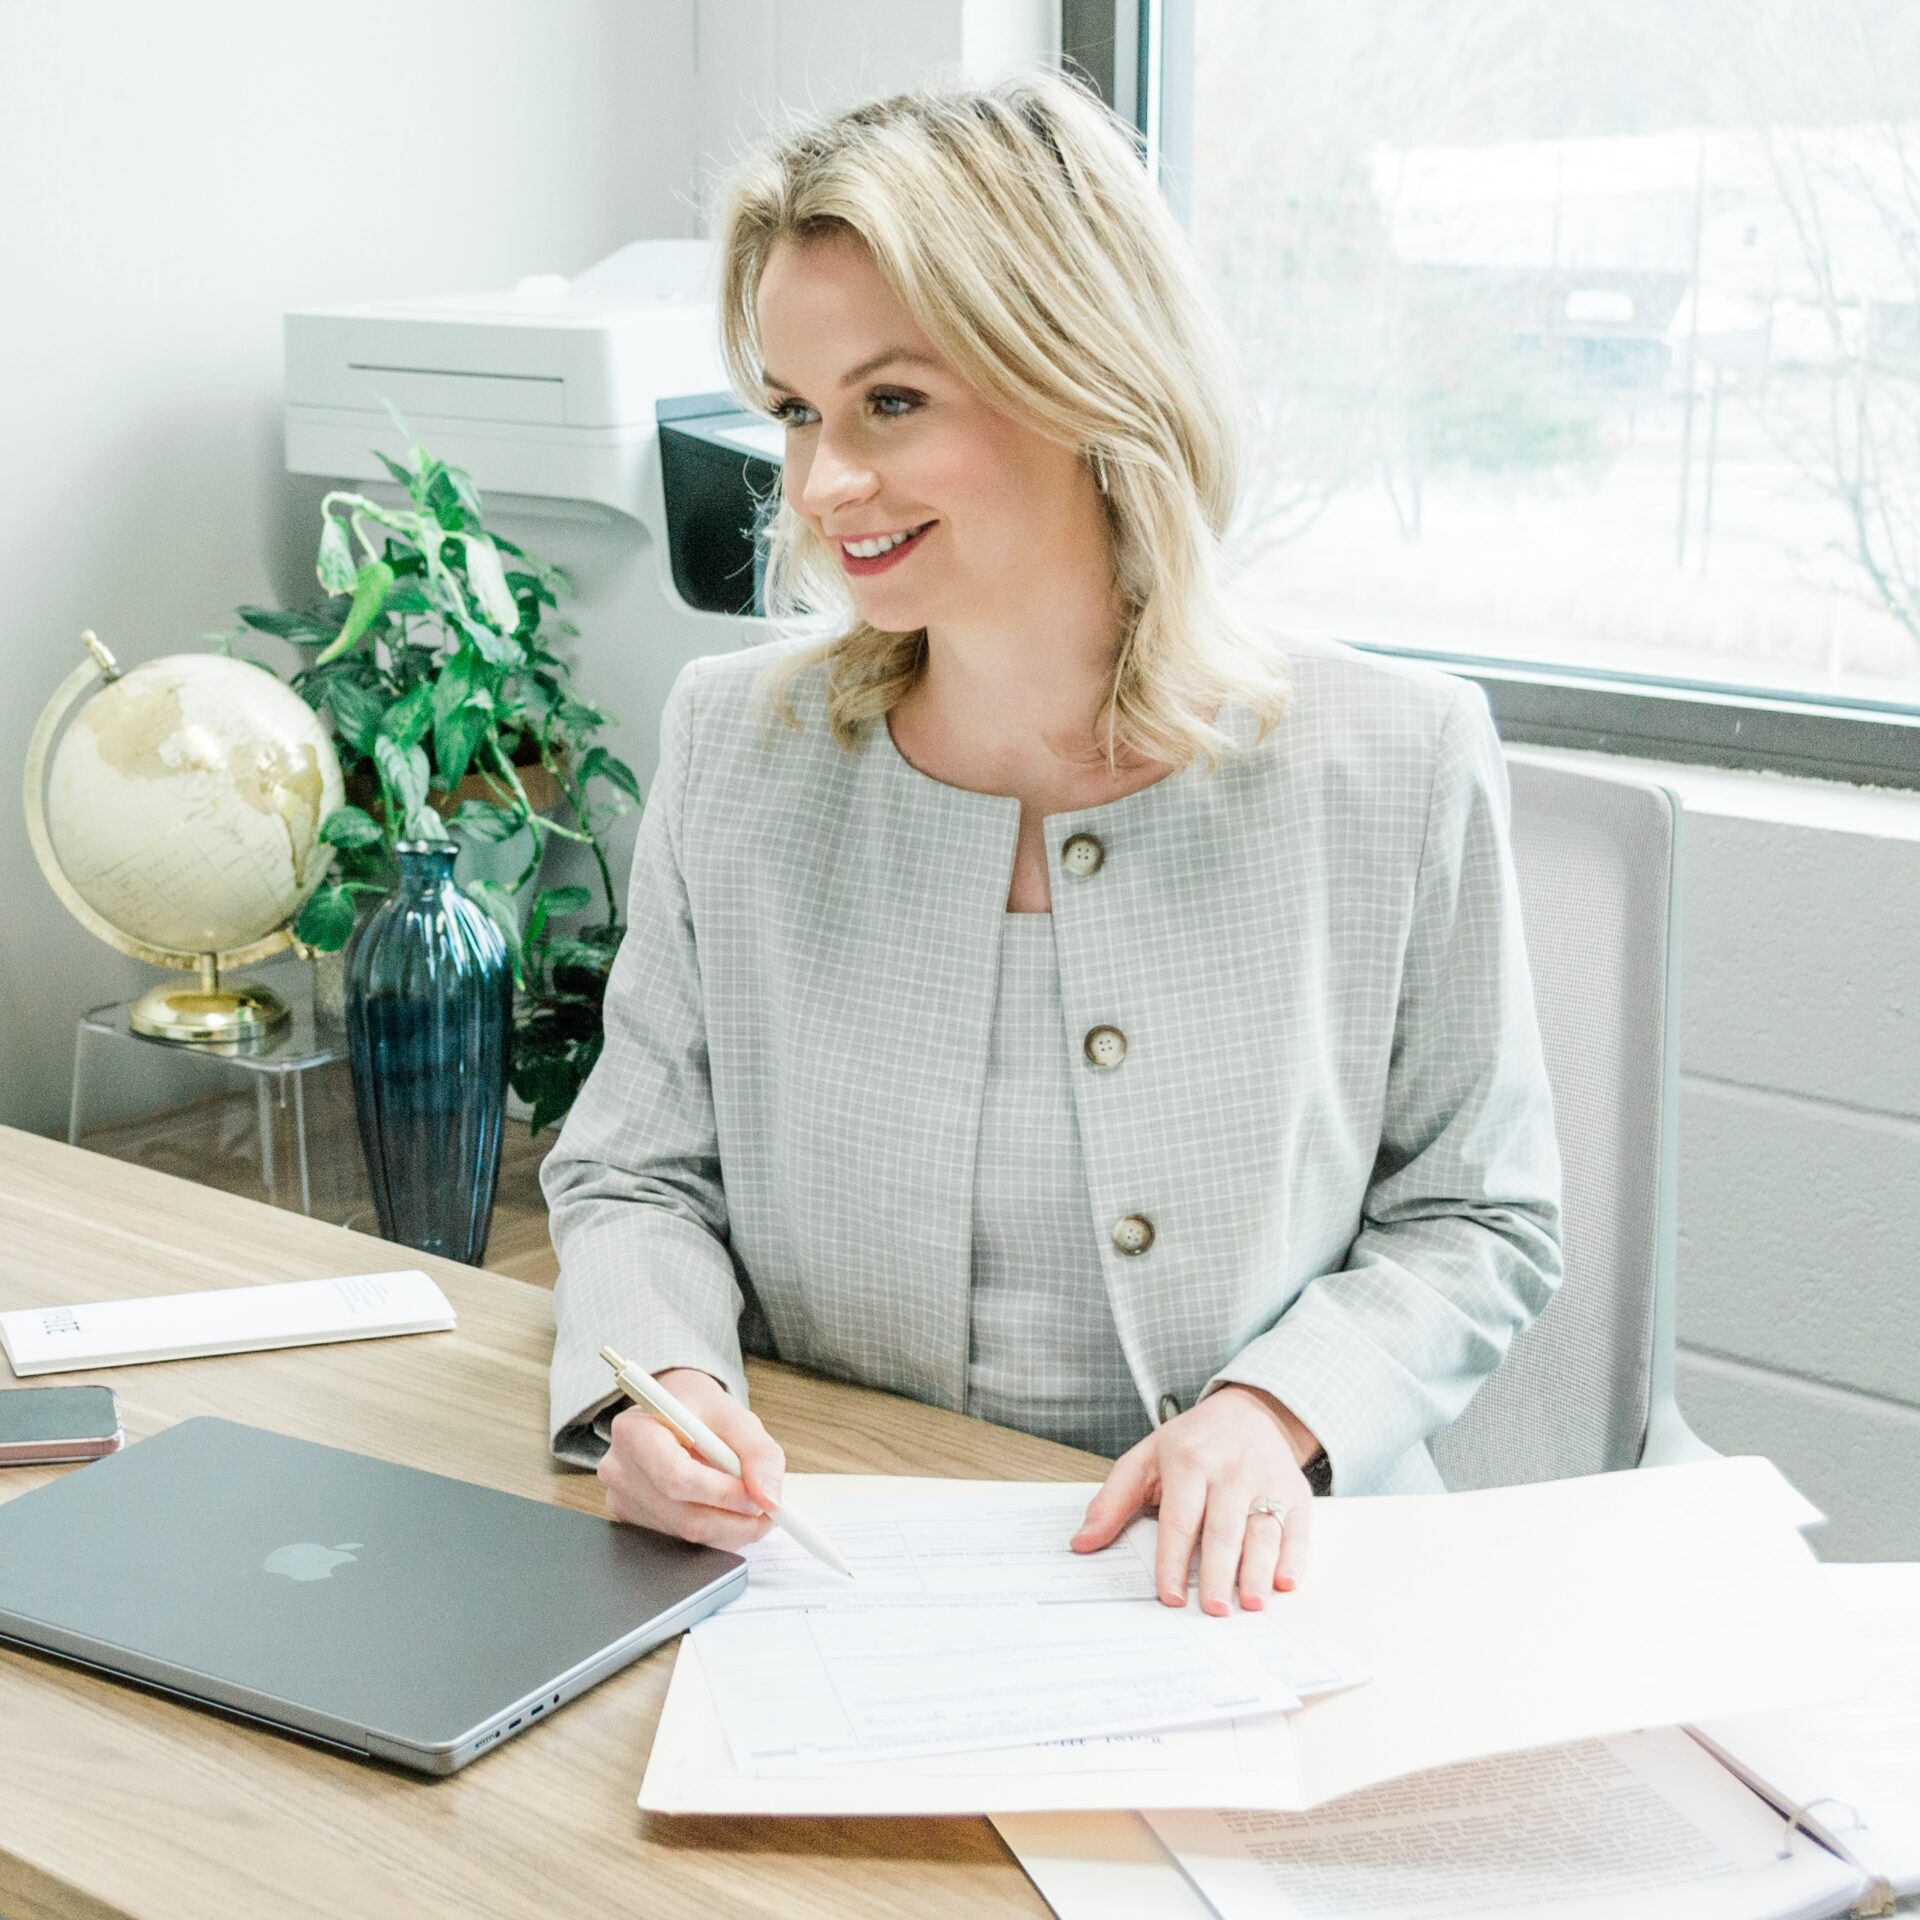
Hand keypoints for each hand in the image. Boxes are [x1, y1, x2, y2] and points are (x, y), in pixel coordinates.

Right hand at [596, 1367, 786, 1549]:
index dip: (721, 1493)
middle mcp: (621, 1469)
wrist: (673, 1412)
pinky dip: (716, 1532)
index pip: (676, 1477)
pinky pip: (681, 1540)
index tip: (756, 1497)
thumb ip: (759, 1453)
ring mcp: (623, 1500)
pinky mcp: (633, 1520)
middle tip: (769, 1509)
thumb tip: (769, 1498)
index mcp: (635, 1431)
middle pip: (684, 1515)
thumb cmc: (698, 1409)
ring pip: (687, 1534)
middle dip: (736, 1518)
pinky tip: (726, 1510)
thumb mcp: (735, 1415)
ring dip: (730, 1528)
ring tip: (750, 1503)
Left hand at [1070, 1386, 1319, 1613]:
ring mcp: (1266, 1480)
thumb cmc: (1191, 1443)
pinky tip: (1285, 1582)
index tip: (1170, 1596)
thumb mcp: (1145, 1459)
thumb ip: (1112, 1501)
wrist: (1247, 1411)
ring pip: (1263, 1530)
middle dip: (1220, 1572)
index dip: (1174, 1560)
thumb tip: (1082, 1543)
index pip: (1180, 1519)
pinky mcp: (1296, 1492)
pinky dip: (1294, 1556)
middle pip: (1224, 1529)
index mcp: (1188, 1463)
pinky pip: (1297, 1526)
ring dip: (1258, 1570)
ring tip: (1252, 1604)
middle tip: (1214, 1610)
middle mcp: (1230, 1471)